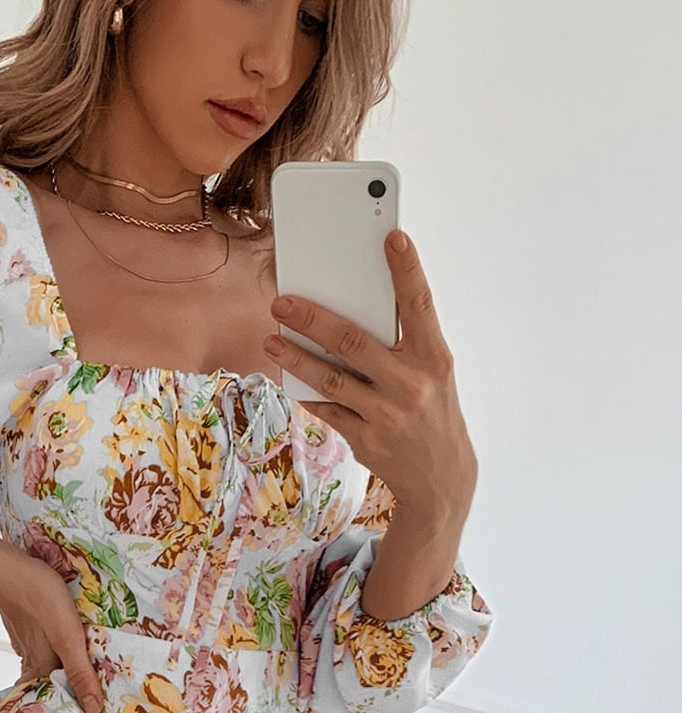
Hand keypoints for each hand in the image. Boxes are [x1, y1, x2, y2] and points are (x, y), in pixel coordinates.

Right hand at [0, 554, 103, 712]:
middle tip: (88, 698)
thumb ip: (81, 674)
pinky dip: (51, 650)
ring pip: (45, 664)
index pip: (50, 701)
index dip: (66, 710)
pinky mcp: (25, 626)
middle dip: (65, 691)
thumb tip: (94, 710)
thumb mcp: (69, 639)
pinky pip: (40, 645)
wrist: (10, 569)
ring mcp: (26, 643)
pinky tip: (63, 643)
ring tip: (82, 673)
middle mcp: (31, 660)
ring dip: (59, 670)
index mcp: (40, 669)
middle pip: (48, 684)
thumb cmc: (41, 599)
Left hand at [264, 230, 477, 525]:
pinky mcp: (364, 438)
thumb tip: (354, 305)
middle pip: (352, 341)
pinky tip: (286, 375)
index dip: (407, 270)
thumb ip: (402, 341)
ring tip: (271, 339)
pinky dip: (304, 392)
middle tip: (282, 301)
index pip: (419, 304)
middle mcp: (410, 384)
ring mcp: (386, 413)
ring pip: (330, 378)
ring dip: (295, 357)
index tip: (393, 236)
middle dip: (312, 319)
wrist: (441, 476)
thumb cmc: (432, 408)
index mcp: (434, 357)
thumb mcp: (432, 371)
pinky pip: (326, 409)